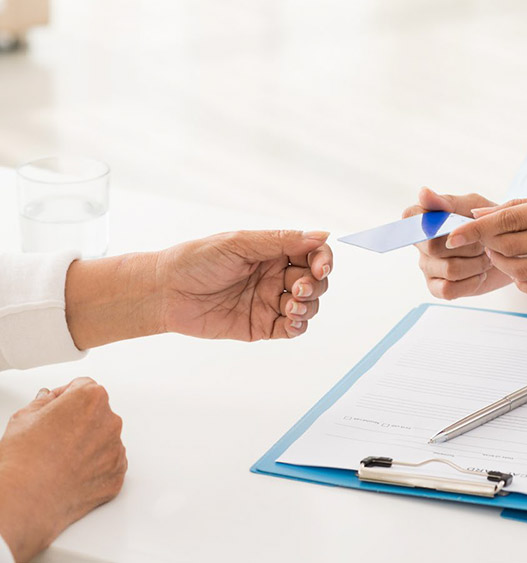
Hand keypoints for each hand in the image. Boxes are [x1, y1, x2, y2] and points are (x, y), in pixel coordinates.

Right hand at [0, 378, 126, 561]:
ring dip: (89, 444)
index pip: (83, 387)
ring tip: (61, 459)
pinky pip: (109, 464)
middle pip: (97, 413)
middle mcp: (110, 420)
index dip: (65, 398)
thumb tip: (49, 398)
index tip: (55, 409)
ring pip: (104, 439)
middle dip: (79, 421)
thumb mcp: (24, 417)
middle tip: (54, 438)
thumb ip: (43, 402)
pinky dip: (95, 468)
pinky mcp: (117, 474)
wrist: (25, 499)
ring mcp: (116, 449)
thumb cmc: (23, 459)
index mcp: (91, 398)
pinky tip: (72, 473)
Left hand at [156, 230, 332, 340]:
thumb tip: (321, 234)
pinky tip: (289, 320)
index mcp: (272, 251)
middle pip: (315, 281)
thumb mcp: (240, 243)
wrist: (165, 292)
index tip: (320, 268)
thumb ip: (282, 241)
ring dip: (307, 306)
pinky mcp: (262, 325)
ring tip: (289, 305)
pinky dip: (298, 326)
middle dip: (314, 286)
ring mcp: (269, 301)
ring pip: (308, 306)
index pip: (312, 253)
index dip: (323, 260)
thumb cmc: (196, 260)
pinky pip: (292, 328)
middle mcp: (275, 275)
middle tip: (296, 288)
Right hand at [403, 187, 511, 299]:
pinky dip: (470, 283)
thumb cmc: (486, 223)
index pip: (410, 217)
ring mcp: (428, 267)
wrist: (508, 248)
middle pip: (434, 247)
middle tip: (484, 242)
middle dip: (468, 245)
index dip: (428, 221)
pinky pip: (448, 290)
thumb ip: (447, 202)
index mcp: (424, 219)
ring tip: (486, 258)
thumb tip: (423, 193)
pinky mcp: (437, 287)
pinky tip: (480, 275)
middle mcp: (421, 244)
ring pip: (448, 269)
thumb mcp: (472, 205)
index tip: (452, 222)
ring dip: (476, 265)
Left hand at [447, 186, 526, 297]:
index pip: (509, 218)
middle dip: (488, 246)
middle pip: (512, 246)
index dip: (477, 229)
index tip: (453, 235)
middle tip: (485, 243)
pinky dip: (523, 283)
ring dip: (503, 265)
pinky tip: (521, 274)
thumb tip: (481, 214)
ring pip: (524, 270)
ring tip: (501, 256)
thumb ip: (523, 206)